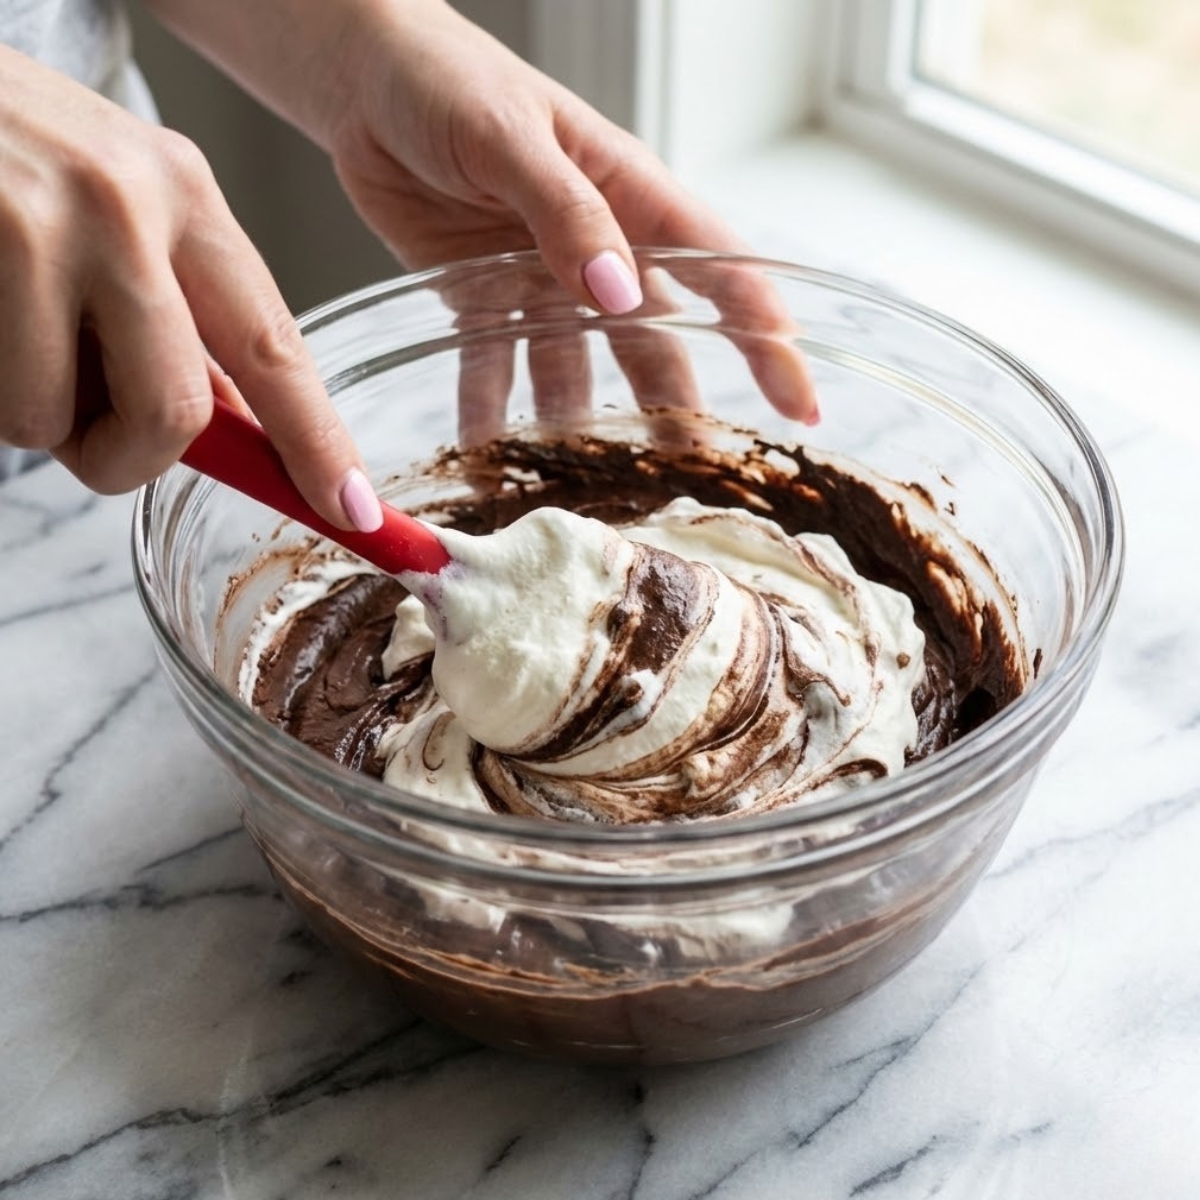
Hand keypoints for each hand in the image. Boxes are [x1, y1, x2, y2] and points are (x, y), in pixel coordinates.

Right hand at [0, 45, 380, 530]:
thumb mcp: (118, 211)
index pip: (276, 348)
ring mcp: (47, 224)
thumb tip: (235, 430)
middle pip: (176, 412)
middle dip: (133, 459)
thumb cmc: (9, 158)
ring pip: (61, 421)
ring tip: (10, 343)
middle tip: (95, 440)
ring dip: (37, 420)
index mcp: (187, 196)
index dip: (316, 443)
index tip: (353, 510)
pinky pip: (3, 400)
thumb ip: (177, 317)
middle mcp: (131, 205)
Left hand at [321, 2, 817, 434]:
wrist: (362, 79)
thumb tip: (623, 294)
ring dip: (582, 426)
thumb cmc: (447, 79)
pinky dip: (489, 411)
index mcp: (629, 197)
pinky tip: (485, 456)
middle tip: (692, 478)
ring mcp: (540, 279)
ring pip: (578, 367)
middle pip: (654, 341)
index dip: (765, 339)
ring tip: (586, 489)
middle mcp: (596, 248)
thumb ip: (568, 214)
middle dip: (677, 408)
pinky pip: (494, 367)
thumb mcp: (512, 138)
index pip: (719, 272)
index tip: (798, 407)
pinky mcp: (481, 298)